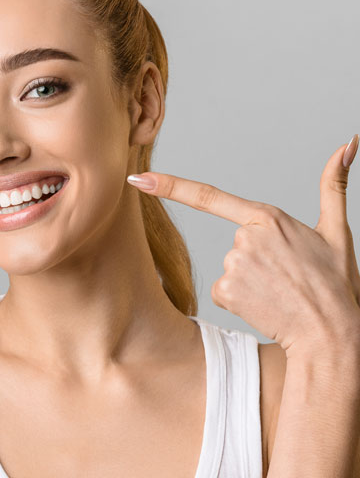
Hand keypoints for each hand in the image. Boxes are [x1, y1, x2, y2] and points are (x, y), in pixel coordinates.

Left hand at [126, 137, 359, 357]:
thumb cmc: (335, 283)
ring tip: (279, 291)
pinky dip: (242, 297)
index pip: (208, 196)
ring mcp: (232, 265)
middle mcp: (243, 238)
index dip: (169, 186)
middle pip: (236, 244)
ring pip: (231, 268)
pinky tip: (265, 303)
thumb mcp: (337, 231)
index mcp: (267, 217)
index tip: (138, 178)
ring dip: (251, 280)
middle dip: (257, 259)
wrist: (331, 333)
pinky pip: (224, 290)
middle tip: (287, 276)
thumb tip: (348, 143)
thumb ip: (335, 185)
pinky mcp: (224, 290)